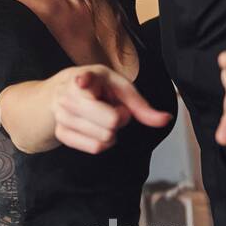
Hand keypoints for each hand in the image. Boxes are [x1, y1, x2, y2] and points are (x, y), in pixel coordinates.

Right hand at [52, 65, 172, 154]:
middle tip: (112, 109)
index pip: (83, 80)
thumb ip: (142, 106)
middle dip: (120, 119)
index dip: (84, 81)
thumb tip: (166, 119)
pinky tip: (96, 129)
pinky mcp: (60, 133)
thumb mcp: (119, 88)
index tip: (82, 81)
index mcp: (86, 77)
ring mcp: (62, 116)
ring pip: (104, 138)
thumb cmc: (95, 88)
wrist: (59, 93)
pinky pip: (95, 148)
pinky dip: (103, 143)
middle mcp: (69, 96)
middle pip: (111, 122)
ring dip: (111, 132)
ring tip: (102, 116)